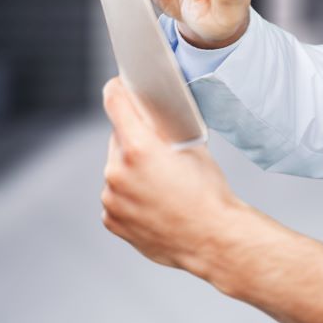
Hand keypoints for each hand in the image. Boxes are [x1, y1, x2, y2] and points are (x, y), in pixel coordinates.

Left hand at [100, 76, 249, 273]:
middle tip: (161, 152)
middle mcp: (117, 171)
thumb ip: (166, 129)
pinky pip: (116, 197)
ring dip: (132, 170)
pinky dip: (130, 195)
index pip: (115, 103)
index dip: (117, 89)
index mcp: (139, 148)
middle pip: (118, 139)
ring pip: (117, 169)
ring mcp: (111, 198)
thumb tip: (152, 114)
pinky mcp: (111, 219)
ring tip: (163, 184)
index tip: (117, 85)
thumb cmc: (208, 193)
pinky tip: (155, 202)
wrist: (211, 237)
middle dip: (135, 139)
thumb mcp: (194, 147)